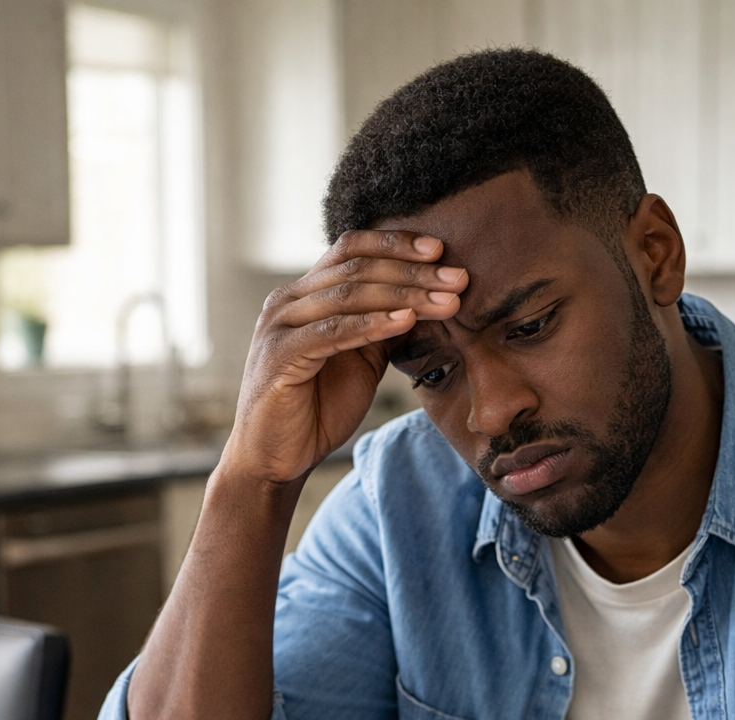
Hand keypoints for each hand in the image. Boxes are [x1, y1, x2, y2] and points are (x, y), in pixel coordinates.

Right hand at [222, 230, 467, 485]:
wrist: (276, 458)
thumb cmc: (316, 411)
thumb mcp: (361, 362)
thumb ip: (384, 328)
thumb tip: (429, 302)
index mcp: (305, 295)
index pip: (351, 250)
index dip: (396, 244)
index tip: (441, 250)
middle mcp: (288, 301)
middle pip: (356, 267)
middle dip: (413, 271)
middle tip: (458, 278)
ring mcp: (280, 325)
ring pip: (349, 295)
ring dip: (404, 295)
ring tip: (446, 301)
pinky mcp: (279, 354)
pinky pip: (333, 330)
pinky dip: (373, 323)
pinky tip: (406, 321)